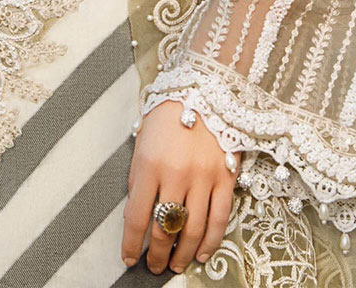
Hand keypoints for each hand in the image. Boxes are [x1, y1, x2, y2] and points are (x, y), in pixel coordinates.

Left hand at [121, 100, 239, 274]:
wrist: (204, 88)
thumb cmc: (167, 113)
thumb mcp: (142, 140)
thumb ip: (138, 177)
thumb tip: (136, 213)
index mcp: (149, 164)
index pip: (136, 217)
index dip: (131, 244)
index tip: (129, 258)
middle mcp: (176, 175)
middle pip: (165, 228)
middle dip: (156, 254)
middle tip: (153, 267)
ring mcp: (203, 178)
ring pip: (193, 230)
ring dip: (182, 254)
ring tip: (175, 266)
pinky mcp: (226, 178)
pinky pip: (219, 219)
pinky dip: (210, 242)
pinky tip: (201, 253)